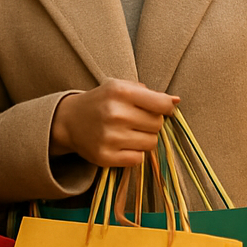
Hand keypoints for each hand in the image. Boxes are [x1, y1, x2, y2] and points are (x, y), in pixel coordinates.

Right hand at [49, 79, 178, 166]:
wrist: (70, 120)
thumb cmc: (102, 101)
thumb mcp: (119, 87)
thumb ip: (148, 92)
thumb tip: (176, 101)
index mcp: (120, 92)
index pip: (161, 104)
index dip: (167, 108)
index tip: (164, 109)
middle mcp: (115, 114)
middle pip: (157, 124)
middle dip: (152, 123)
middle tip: (138, 120)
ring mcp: (109, 137)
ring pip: (151, 143)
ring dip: (145, 138)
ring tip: (130, 132)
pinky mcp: (105, 157)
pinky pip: (138, 159)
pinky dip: (134, 153)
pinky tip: (123, 144)